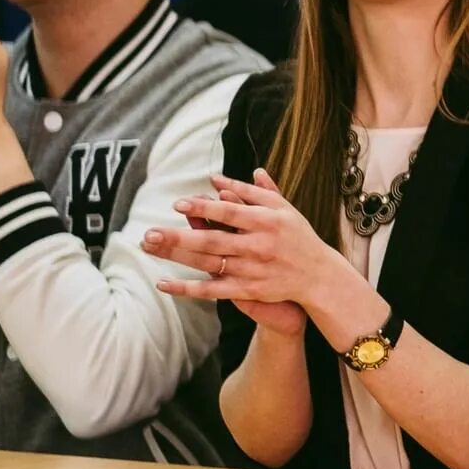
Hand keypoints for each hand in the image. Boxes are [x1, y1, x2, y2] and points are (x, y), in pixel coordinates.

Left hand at [148, 169, 350, 326]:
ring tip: (149, 248)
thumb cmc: (298, 236)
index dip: (204, 208)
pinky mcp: (248, 290)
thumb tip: (219, 178)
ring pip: (208, 263)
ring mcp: (252, 270)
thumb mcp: (283, 208)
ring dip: (176, 257)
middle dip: (179, 237)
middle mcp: (259, 246)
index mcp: (268, 221)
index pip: (230, 212)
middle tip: (150, 232)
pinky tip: (163, 284)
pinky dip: (187, 289)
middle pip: (212, 241)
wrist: (318, 275)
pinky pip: (212, 290)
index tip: (177, 204)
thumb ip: (253, 191)